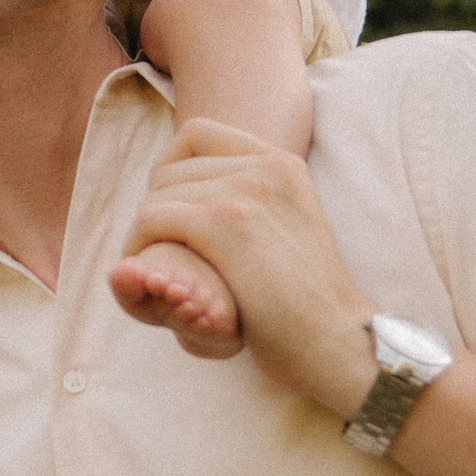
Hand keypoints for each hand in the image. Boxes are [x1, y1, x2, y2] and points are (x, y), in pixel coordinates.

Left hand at [120, 121, 377, 415]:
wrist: (336, 342)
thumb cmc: (308, 303)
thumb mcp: (290, 228)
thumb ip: (253, 199)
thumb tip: (201, 187)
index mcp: (283, 163)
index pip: (196, 133)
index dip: (169, 168)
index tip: (170, 210)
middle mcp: (266, 167)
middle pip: (171, 169)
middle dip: (155, 209)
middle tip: (160, 251)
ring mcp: (247, 193)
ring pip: (157, 196)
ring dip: (145, 235)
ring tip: (155, 269)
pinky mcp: (226, 226)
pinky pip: (152, 220)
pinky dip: (139, 247)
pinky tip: (151, 276)